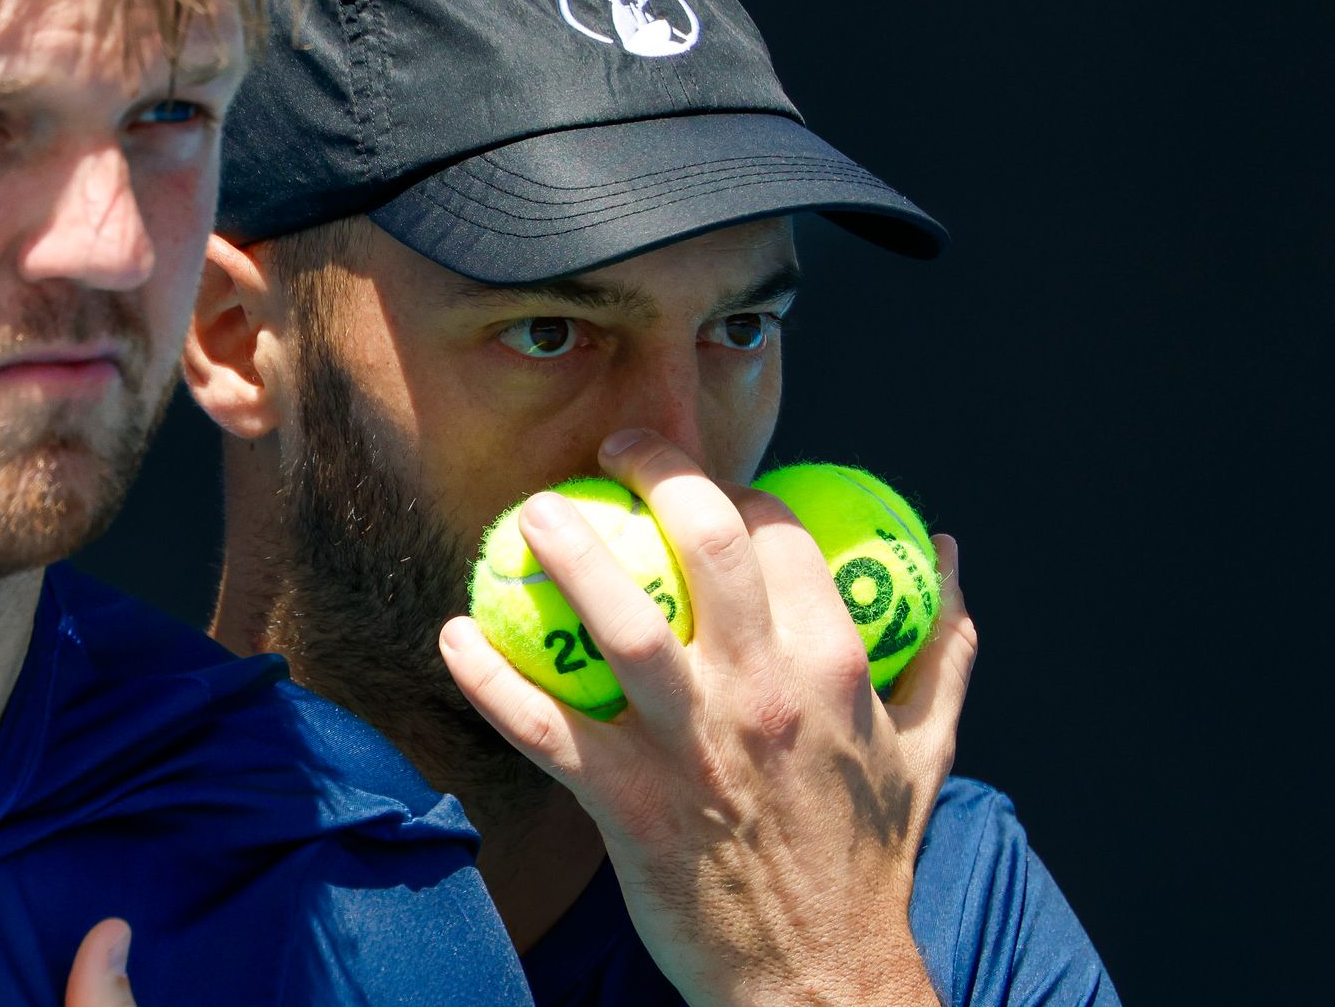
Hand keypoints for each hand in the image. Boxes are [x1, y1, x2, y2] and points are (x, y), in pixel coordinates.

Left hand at [440, 430, 975, 1006]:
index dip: (735, 488)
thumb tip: (950, 549)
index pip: (781, 534)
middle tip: (609, 451)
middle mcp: (762, 695)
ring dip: (566, 552)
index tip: (698, 484)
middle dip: (655, 472)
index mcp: (832, 670)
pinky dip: (488, 676)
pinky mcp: (627, 805)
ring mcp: (691, 748)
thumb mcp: (927, 748)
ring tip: (527, 515)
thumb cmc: (866, 858)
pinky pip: (540, 725)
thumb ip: (942, 644)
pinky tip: (455, 635)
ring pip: (618, 621)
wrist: (821, 983)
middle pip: (706, 545)